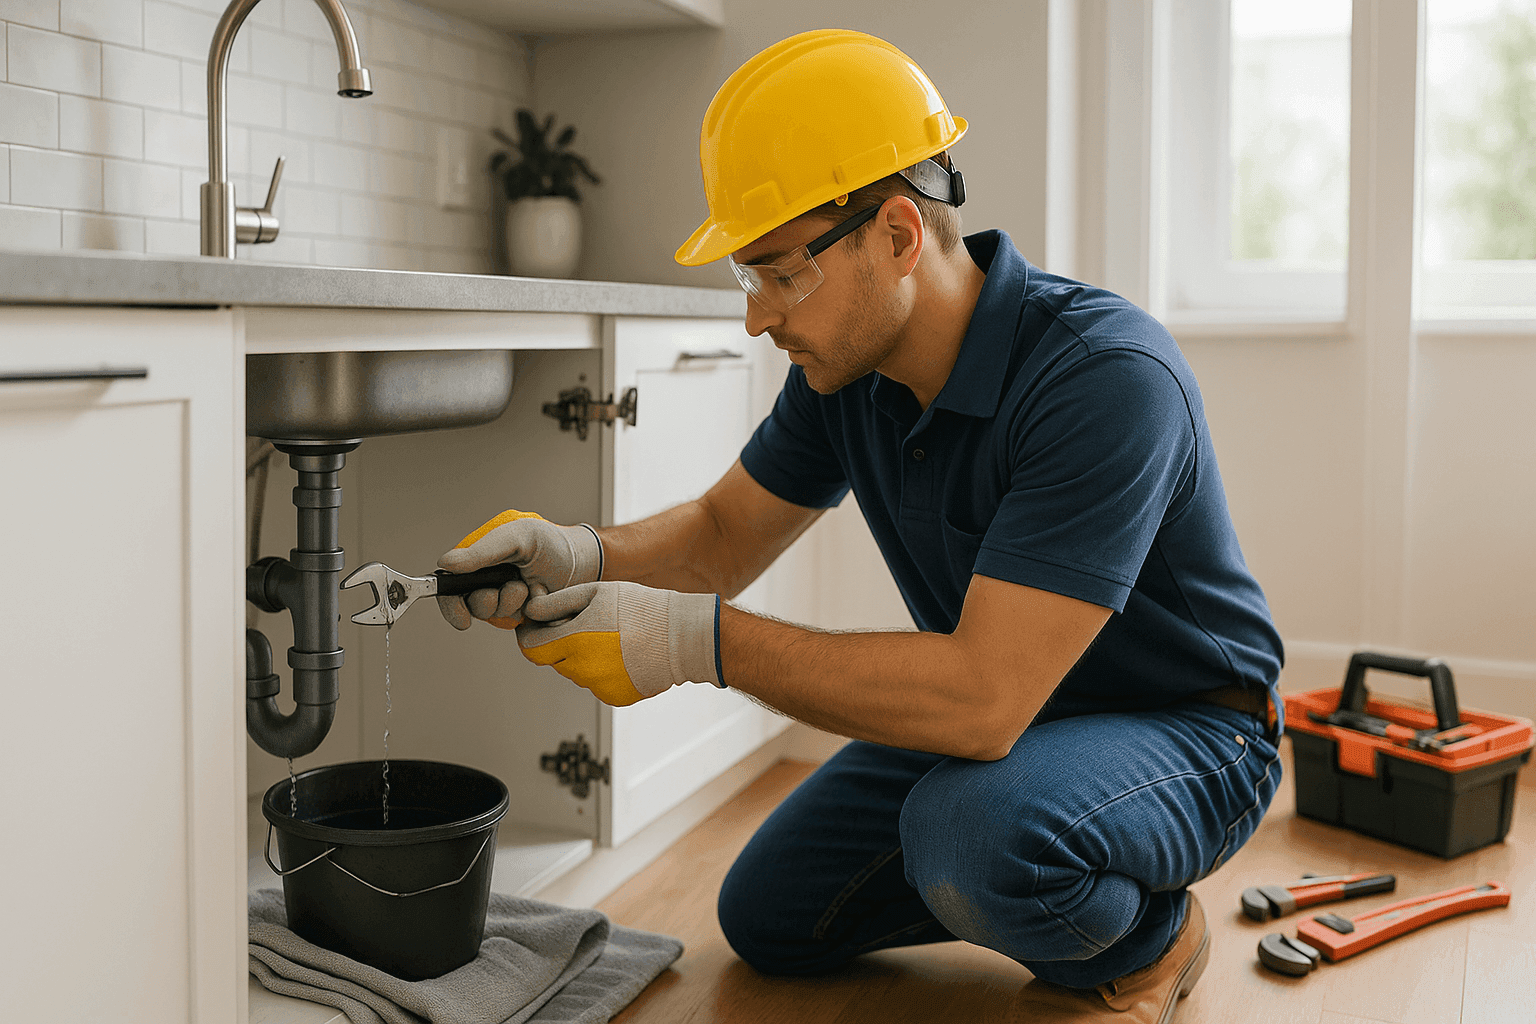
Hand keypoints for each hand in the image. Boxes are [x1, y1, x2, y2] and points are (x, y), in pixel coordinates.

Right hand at [437, 510, 602, 630]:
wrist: (583, 563)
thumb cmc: (552, 543)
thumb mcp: (518, 536)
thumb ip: (483, 550)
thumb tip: (446, 563)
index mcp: (478, 557)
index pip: (449, 584)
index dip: (451, 603)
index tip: (463, 617)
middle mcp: (486, 579)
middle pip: (468, 604)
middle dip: (488, 602)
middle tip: (513, 588)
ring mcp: (502, 598)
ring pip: (491, 614)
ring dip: (510, 603)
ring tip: (529, 587)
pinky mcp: (520, 614)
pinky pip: (512, 623)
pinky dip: (526, 612)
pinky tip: (538, 598)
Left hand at [516, 581, 722, 705]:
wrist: (684, 637)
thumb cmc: (642, 608)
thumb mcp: (597, 593)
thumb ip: (557, 602)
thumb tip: (529, 612)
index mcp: (575, 640)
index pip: (530, 647)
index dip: (531, 633)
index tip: (542, 622)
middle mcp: (583, 670)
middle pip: (552, 659)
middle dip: (560, 642)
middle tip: (586, 623)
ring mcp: (598, 688)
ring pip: (574, 672)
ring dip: (582, 657)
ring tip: (611, 637)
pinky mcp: (614, 698)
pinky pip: (595, 684)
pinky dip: (602, 671)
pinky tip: (623, 655)